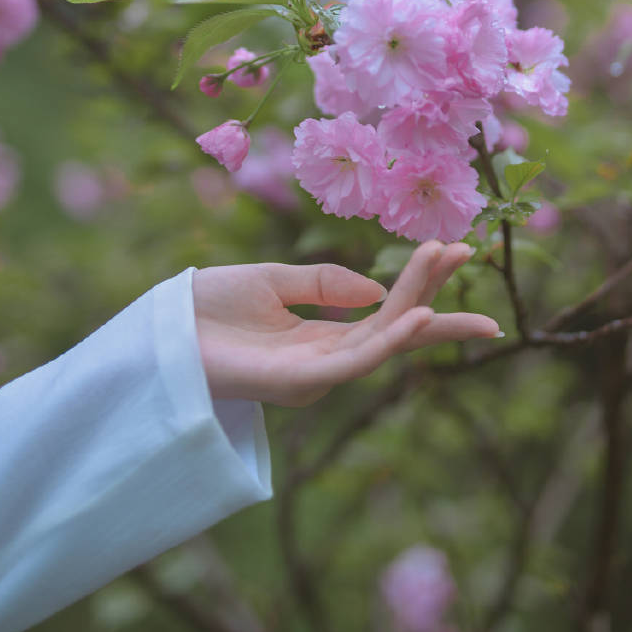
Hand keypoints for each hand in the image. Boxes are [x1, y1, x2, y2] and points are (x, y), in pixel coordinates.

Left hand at [192, 240, 500, 406]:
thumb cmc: (206, 309)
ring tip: (448, 262)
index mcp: (322, 338)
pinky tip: (417, 316)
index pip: (387, 314)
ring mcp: (315, 376)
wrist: (159, 330)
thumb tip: (376, 288)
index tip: (457, 248)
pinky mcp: (297, 383)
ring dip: (418, 301)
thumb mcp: (273, 282)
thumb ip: (324, 284)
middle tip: (473, 251)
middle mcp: (326, 362)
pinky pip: (354, 361)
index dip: (422, 284)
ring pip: (382, 339)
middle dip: (436, 293)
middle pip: (396, 328)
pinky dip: (389, 340)